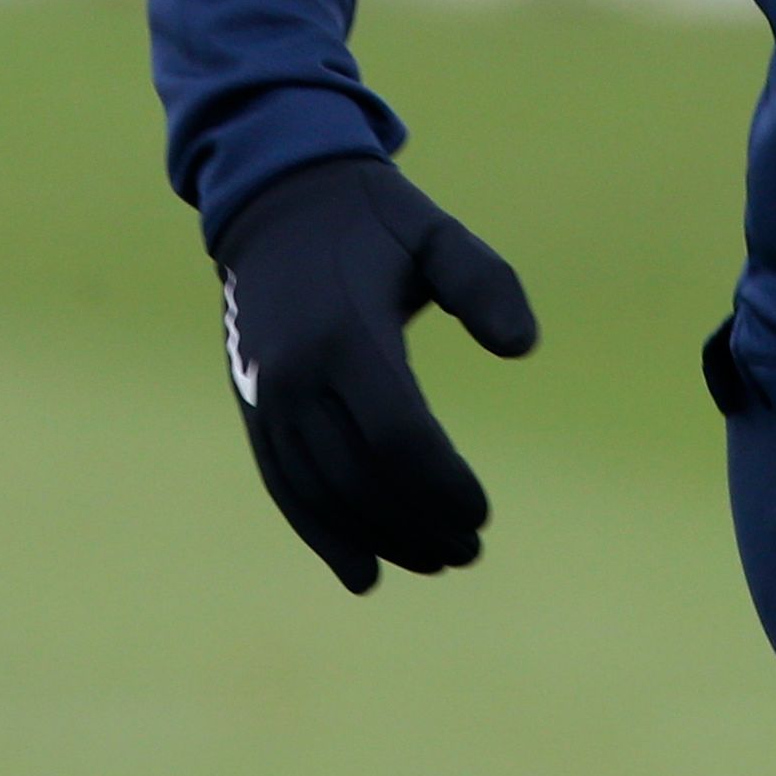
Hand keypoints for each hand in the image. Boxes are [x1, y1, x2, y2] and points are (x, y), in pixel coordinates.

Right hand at [213, 154, 538, 591]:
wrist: (277, 202)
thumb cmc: (373, 220)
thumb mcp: (436, 233)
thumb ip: (484, 283)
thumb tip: (521, 348)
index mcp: (347, 333)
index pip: (398, 437)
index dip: (441, 486)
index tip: (481, 511)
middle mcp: (298, 374)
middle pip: (362, 478)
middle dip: (418, 525)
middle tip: (469, 549)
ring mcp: (268, 396)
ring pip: (323, 494)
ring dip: (379, 538)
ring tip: (433, 559)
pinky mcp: (254, 409)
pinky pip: (286, 486)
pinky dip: (321, 535)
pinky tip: (363, 572)